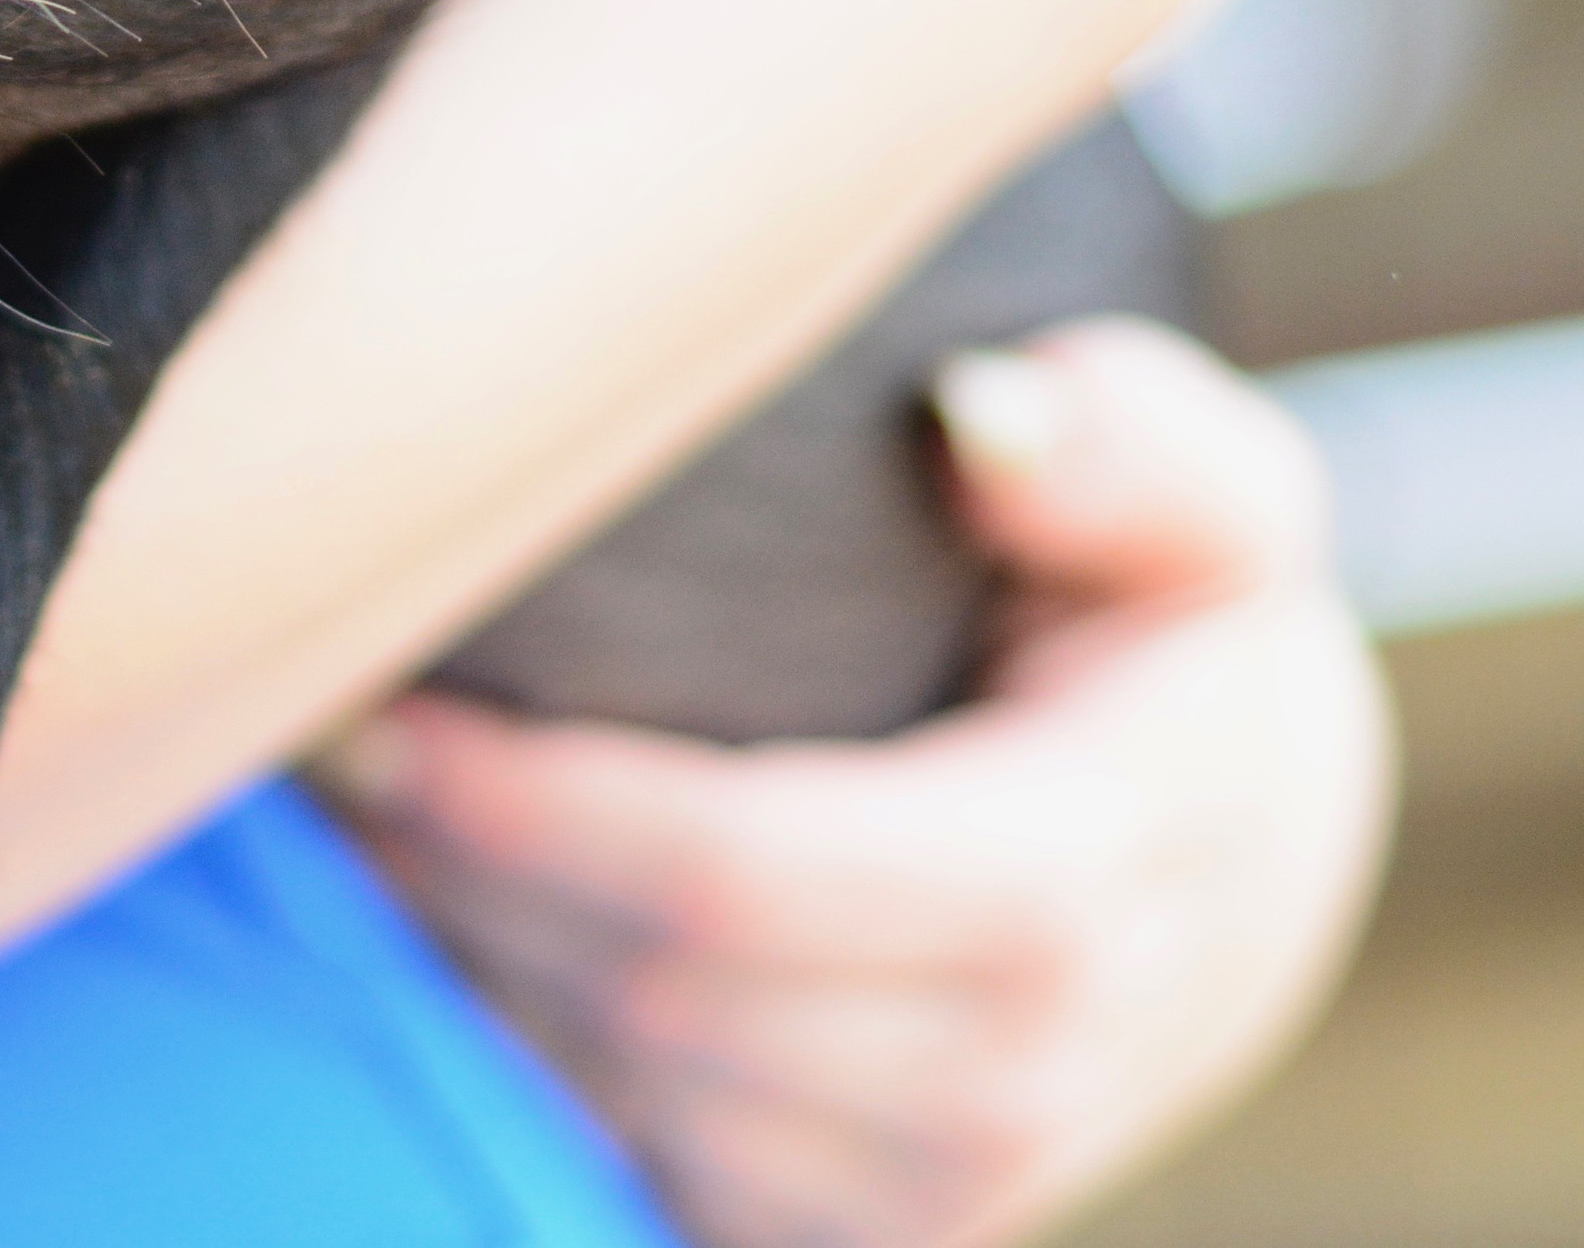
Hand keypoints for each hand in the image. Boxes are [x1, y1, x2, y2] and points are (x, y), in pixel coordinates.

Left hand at [318, 319, 1394, 1247]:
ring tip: (367, 831)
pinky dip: (542, 1078)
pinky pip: (672, 1189)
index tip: (389, 705)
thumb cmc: (1177, 619)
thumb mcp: (1205, 495)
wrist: (1252, 852)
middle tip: (331, 745)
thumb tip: (985, 418)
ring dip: (476, 982)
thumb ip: (1128, 441)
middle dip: (471, 879)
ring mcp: (975, 1176)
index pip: (763, 869)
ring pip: (647, 1111)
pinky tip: (461, 945)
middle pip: (673, 1001)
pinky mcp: (897, 1234)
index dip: (543, 805)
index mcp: (1110, 851)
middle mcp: (1051, 1057)